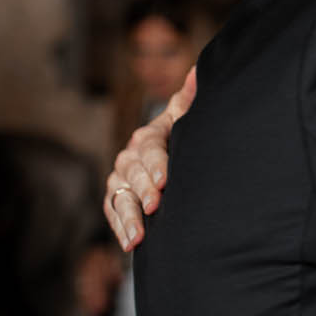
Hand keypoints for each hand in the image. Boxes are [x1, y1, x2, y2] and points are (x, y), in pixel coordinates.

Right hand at [104, 66, 194, 249]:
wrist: (177, 163)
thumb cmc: (187, 139)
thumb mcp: (190, 119)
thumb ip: (192, 99)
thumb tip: (201, 71)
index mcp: (150, 135)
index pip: (150, 147)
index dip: (157, 164)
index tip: (166, 182)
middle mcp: (130, 156)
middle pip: (131, 172)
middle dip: (143, 190)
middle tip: (155, 206)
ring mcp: (120, 179)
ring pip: (119, 196)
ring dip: (129, 216)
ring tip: (138, 236)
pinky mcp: (116, 200)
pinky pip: (113, 213)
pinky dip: (121, 228)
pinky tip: (130, 244)